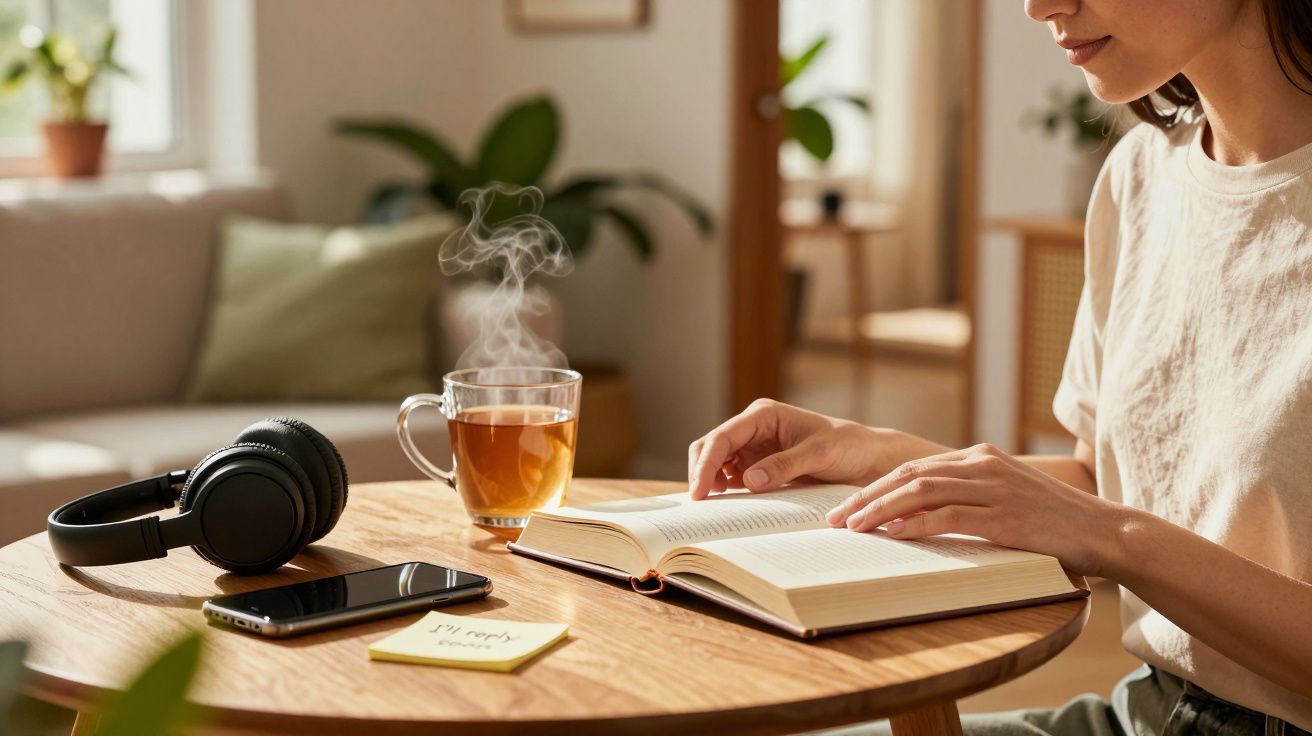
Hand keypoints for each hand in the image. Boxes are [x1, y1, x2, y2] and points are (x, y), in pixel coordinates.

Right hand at [687, 399, 908, 499]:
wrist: (867, 459)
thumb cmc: (848, 447)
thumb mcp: (819, 453)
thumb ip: (783, 465)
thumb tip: (748, 480)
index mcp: (763, 415)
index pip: (722, 437)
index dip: (706, 463)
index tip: (700, 491)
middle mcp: (753, 429)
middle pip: (710, 448)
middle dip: (701, 473)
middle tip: (702, 504)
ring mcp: (754, 449)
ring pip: (716, 464)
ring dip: (711, 483)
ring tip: (715, 509)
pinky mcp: (759, 467)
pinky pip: (732, 478)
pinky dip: (725, 492)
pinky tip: (729, 508)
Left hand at [824, 443, 1130, 575]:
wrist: (1103, 531)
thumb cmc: (1051, 523)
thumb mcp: (1003, 500)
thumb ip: (964, 500)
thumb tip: (914, 519)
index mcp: (979, 457)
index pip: (914, 467)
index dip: (876, 487)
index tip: (847, 506)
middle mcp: (982, 464)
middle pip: (908, 474)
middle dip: (867, 497)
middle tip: (836, 518)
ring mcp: (994, 487)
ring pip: (921, 491)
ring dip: (881, 510)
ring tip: (854, 528)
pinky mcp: (1005, 514)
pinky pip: (949, 515)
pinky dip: (917, 524)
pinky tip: (893, 535)